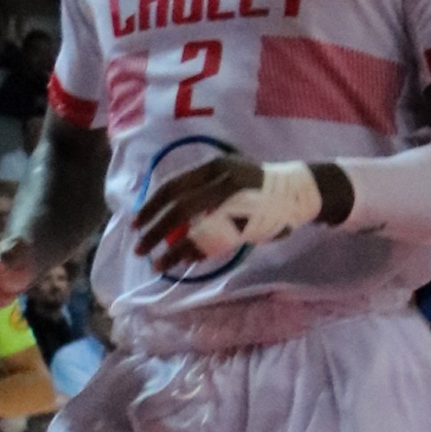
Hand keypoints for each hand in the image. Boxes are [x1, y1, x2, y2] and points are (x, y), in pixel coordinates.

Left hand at [132, 154, 328, 272]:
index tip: (135, 223)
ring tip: (157, 264)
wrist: (294, 193)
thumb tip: (165, 212)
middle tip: (139, 248)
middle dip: (154, 231)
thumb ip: (201, 187)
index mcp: (214, 167)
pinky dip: (194, 254)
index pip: (173, 186)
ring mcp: (234, 204)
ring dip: (171, 251)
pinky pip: (212, 243)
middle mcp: (222, 182)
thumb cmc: (255, 183)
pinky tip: (182, 262)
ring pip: (193, 230)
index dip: (150, 205)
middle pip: (178, 209)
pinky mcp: (244, 225)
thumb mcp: (227, 173)